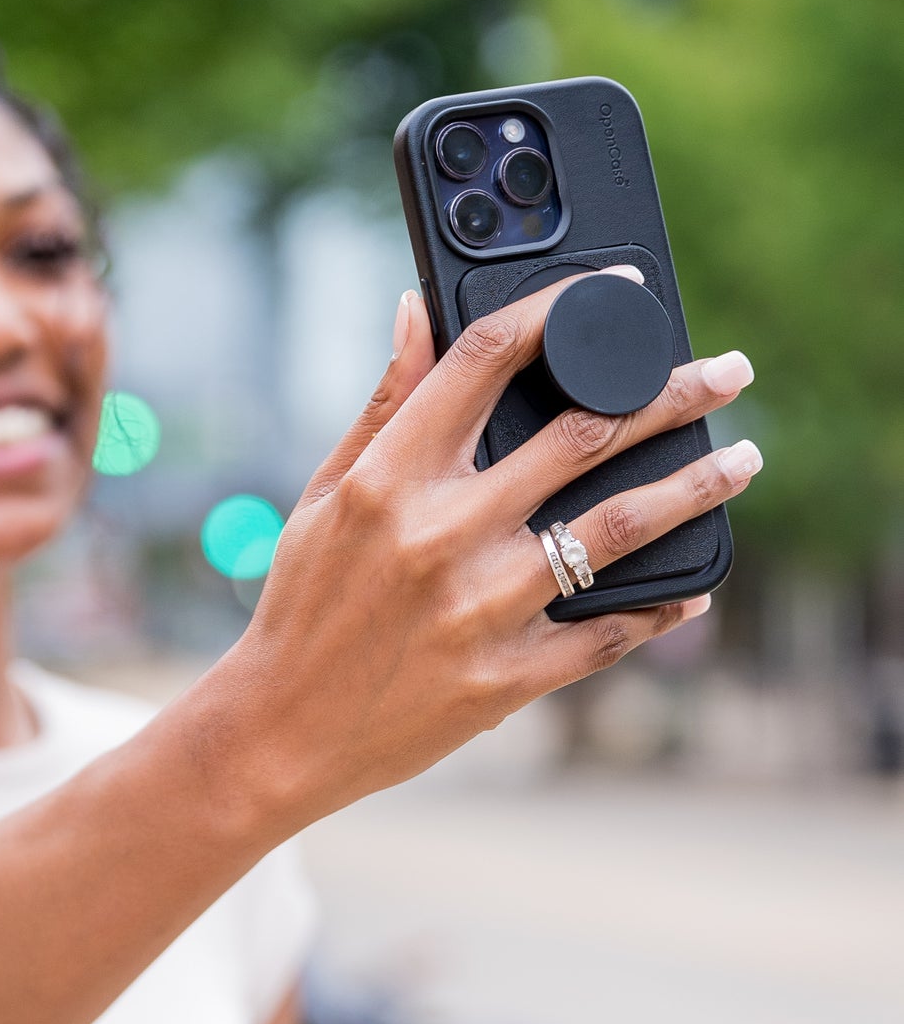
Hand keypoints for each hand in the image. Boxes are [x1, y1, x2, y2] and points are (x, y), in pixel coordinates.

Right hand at [224, 269, 756, 821]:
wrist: (281, 732)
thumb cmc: (303, 605)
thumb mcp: (325, 493)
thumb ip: (385, 404)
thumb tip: (418, 309)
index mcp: (389, 477)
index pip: (487, 359)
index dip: (563, 310)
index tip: (619, 291)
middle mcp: (441, 533)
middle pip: (584, 435)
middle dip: (672, 393)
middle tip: (728, 372)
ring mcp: (480, 608)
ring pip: (617, 528)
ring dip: (694, 486)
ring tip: (742, 460)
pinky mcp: (506, 676)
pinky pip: (607, 631)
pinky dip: (659, 606)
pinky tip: (694, 585)